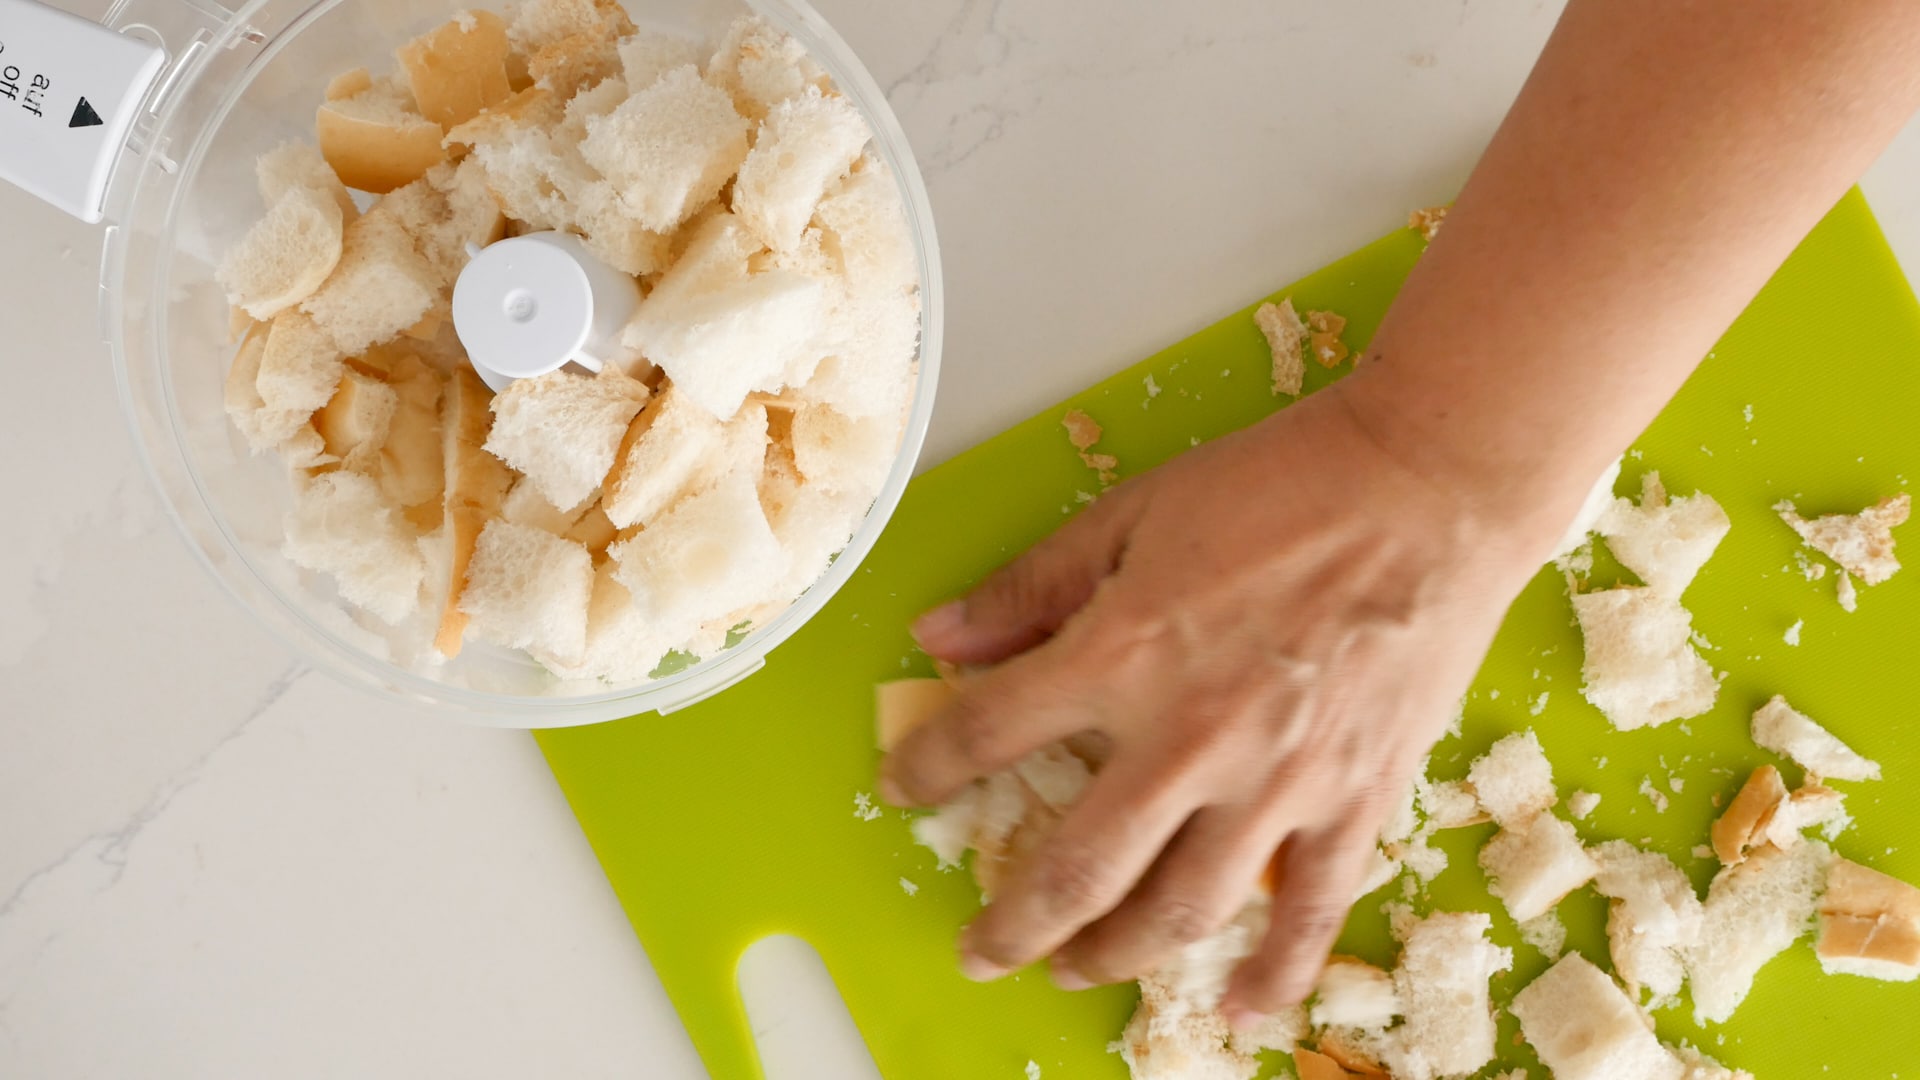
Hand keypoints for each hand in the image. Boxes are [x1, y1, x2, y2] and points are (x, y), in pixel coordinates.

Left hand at [880, 384, 1562, 1026]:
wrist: (1428, 486)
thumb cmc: (1282, 485)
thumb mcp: (1131, 514)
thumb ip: (1031, 587)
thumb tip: (938, 637)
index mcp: (1122, 655)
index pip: (990, 734)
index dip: (931, 766)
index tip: (905, 787)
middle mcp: (1188, 739)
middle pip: (1075, 867)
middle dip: (1014, 925)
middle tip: (980, 952)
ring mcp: (1277, 782)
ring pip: (1178, 909)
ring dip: (1116, 953)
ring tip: (1077, 967)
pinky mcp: (1355, 798)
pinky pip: (1309, 910)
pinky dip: (1274, 970)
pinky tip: (1239, 1005)